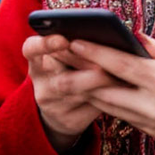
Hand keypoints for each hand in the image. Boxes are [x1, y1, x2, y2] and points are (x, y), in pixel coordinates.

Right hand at [24, 34, 119, 151]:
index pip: (31, 49)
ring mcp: (54, 105)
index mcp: (37, 61)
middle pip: (62, 78)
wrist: (60, 109)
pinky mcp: (70, 121)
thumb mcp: (64, 56)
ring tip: (121, 74)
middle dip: (86, 69)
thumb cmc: (69, 70)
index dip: (44, 44)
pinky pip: (93, 108)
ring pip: (80, 94)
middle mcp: (41, 84)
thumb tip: (105, 33)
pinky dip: (111, 97)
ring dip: (103, 83)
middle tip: (104, 63)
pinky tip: (124, 89)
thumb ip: (76, 44)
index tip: (63, 39)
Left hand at [70, 35, 154, 145]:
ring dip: (85, 87)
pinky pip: (117, 114)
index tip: (74, 41)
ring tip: (67, 70)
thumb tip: (128, 33)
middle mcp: (151, 103)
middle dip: (80, 71)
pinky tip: (88, 87)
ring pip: (105, 104)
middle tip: (60, 56)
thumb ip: (153, 47)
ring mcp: (147, 121)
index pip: (120, 65)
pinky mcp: (145, 131)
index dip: (95, 53)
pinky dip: (101, 100)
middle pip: (105, 87)